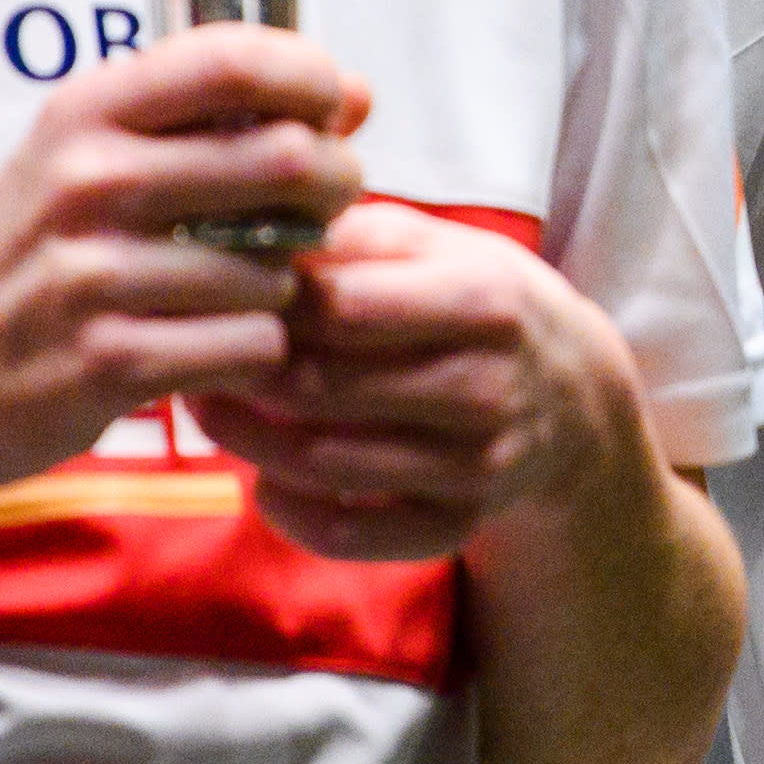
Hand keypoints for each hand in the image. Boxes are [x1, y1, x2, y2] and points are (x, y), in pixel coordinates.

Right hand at [0, 24, 363, 540]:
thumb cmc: (28, 261)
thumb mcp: (87, 159)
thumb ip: (211, 119)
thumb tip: (356, 94)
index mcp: (85, 112)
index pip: (236, 58)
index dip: (313, 80)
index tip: (332, 114)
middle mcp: (87, 178)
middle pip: (288, 157)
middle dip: (333, 186)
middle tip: (319, 211)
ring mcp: (94, 272)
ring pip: (279, 266)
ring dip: (283, 286)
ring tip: (236, 293)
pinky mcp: (109, 360)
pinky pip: (253, 344)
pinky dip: (255, 352)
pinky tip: (213, 348)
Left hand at [205, 200, 656, 563]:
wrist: (572, 395)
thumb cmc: (480, 302)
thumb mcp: (439, 245)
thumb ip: (352, 235)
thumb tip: (247, 229)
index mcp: (483, 301)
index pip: (338, 306)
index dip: (263, 300)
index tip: (215, 290)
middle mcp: (486, 386)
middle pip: (320, 387)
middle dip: (240, 370)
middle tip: (191, 350)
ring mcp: (477, 464)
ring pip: (323, 462)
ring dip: (246, 438)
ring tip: (208, 405)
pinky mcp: (461, 522)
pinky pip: (354, 534)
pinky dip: (292, 513)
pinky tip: (265, 479)